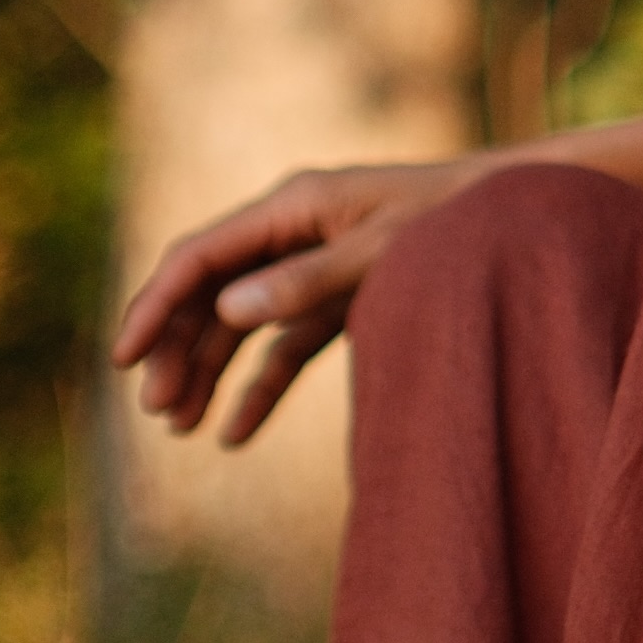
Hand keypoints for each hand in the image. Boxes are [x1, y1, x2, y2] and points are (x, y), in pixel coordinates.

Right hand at [108, 157, 488, 446]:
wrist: (517, 217)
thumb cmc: (457, 222)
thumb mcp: (386, 250)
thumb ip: (309, 280)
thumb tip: (228, 313)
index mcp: (292, 207)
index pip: (200, 257)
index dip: (155, 305)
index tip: (124, 357)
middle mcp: (292, 232)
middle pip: (210, 294)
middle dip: (177, 349)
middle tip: (157, 410)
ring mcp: (312, 265)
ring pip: (239, 323)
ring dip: (208, 371)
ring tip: (180, 428)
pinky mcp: (338, 299)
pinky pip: (284, 346)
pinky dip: (260, 387)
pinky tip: (234, 435)